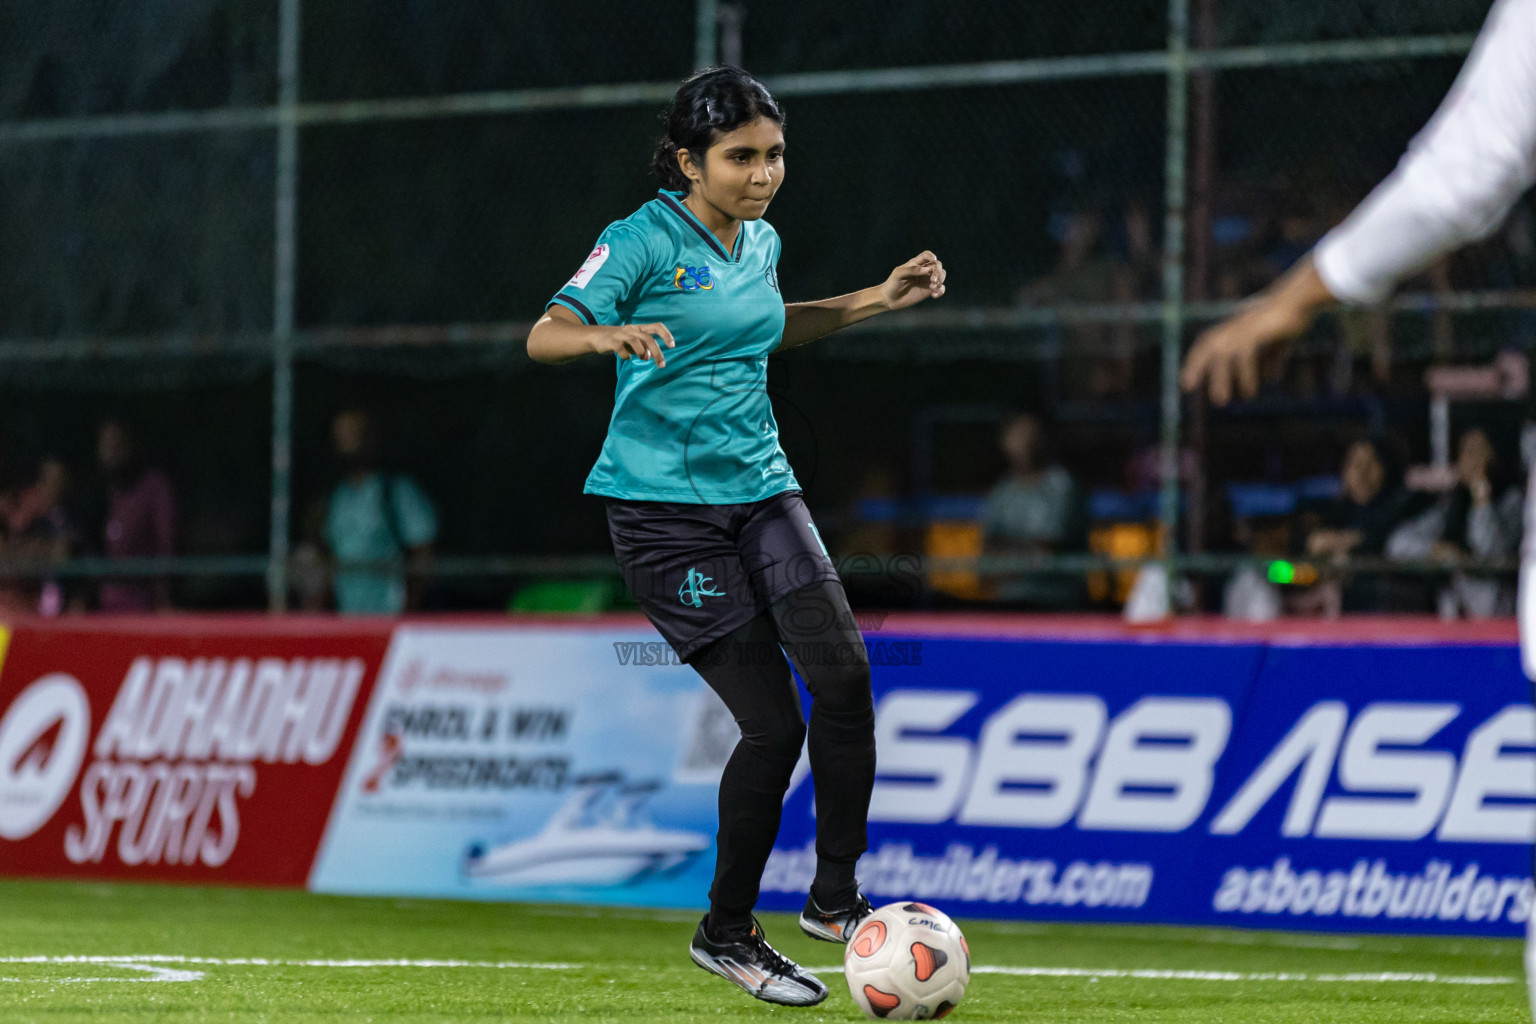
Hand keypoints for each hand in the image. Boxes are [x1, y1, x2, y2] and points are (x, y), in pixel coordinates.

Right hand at [593, 322, 674, 367]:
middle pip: (648, 339)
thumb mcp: (633, 342)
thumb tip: (652, 356)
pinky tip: (626, 358)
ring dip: (643, 353)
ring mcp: (621, 334)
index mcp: (639, 328)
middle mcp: (632, 330)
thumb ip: (643, 347)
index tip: (672, 346)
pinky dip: (626, 356)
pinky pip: (622, 350)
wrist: (596, 337)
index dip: (666, 335)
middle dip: (657, 352)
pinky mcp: (612, 341)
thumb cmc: (619, 340)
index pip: (657, 326)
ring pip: (637, 342)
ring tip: (643, 359)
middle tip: (662, 365)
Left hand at [880, 252, 946, 311]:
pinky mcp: (928, 291)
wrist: (890, 299)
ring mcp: (926, 280)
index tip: (933, 260)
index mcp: (915, 264)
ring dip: (940, 281)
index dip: (932, 256)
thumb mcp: (898, 274)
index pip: (927, 255)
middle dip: (938, 271)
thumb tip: (926, 269)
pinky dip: (940, 291)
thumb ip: (911, 270)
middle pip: (937, 265)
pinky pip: (940, 288)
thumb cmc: (892, 284)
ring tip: (932, 288)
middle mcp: (923, 271)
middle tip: (933, 280)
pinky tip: (934, 295)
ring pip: (941, 276)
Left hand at [1181, 256, 1332, 404]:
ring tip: (1220, 402)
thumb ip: (1270, 358)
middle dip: (1195, 365)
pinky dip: (1245, 374)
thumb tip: (1271, 379)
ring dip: (1220, 378)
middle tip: (1186, 387)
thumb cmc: (1291, 317)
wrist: (1304, 298)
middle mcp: (1235, 325)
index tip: (1186, 379)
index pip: (1207, 341)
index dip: (1196, 359)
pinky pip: (1244, 354)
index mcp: (1236, 326)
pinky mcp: (1257, 329)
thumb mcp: (1277, 341)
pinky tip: (1249, 392)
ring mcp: (1245, 325)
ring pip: (1224, 354)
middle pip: (1208, 344)